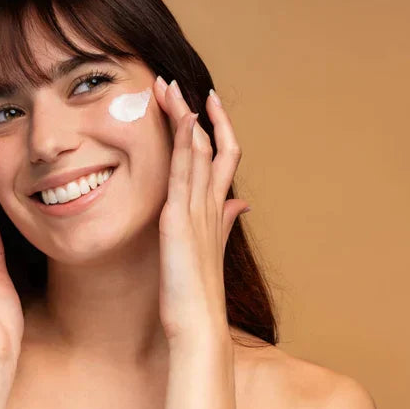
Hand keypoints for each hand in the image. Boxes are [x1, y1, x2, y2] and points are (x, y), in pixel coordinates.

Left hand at [153, 76, 248, 344]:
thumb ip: (225, 223)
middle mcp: (211, 205)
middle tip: (180, 83)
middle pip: (211, 146)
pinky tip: (182, 120)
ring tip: (169, 87)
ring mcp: (197, 210)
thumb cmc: (199, 294)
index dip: (216, 128)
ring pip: (197, 152)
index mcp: (215, 211)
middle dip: (199, 113)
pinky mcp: (180, 219)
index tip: (205, 104)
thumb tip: (240, 204)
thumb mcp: (211, 250)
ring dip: (184, 116)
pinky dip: (184, 143)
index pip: (221, 158)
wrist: (198, 325)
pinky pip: (184, 173)